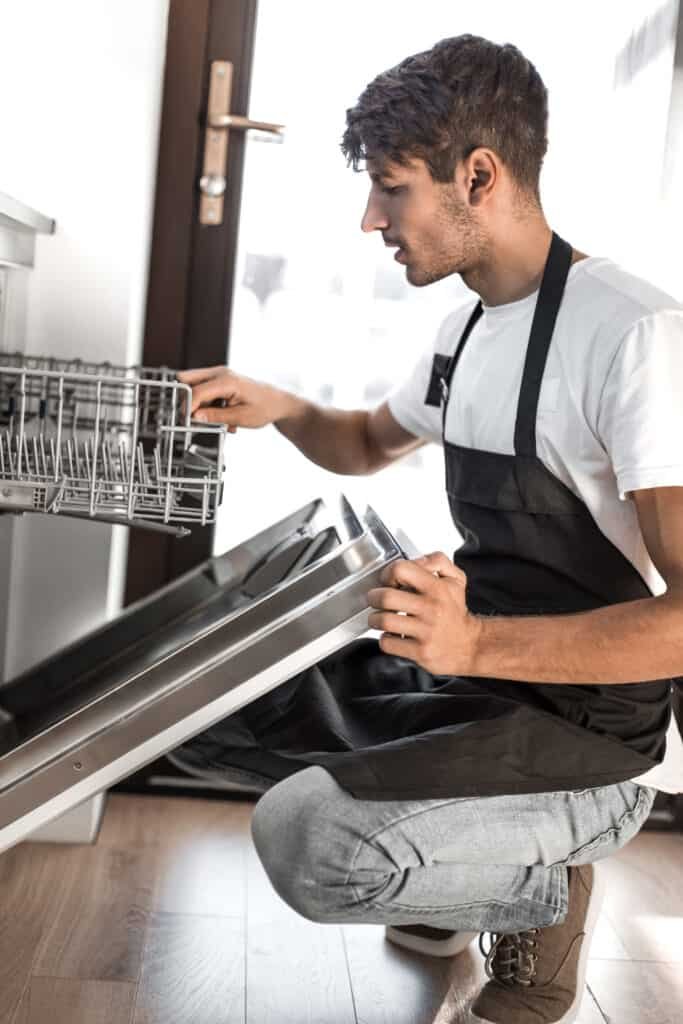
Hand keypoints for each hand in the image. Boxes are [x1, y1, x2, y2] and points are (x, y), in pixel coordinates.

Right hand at [177, 366, 289, 432]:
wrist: (278, 402)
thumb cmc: (265, 407)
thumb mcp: (241, 417)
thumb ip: (216, 417)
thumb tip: (195, 417)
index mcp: (227, 380)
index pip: (196, 392)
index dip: (188, 408)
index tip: (186, 421)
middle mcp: (220, 373)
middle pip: (187, 379)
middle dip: (185, 400)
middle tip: (191, 417)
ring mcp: (219, 375)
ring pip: (194, 386)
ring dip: (199, 404)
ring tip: (215, 419)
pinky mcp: (220, 380)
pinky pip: (203, 390)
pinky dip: (206, 404)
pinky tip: (221, 415)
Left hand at [367, 552, 480, 675]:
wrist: (470, 644)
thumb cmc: (455, 611)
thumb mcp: (455, 579)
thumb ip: (437, 561)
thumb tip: (417, 560)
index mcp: (437, 588)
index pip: (401, 570)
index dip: (388, 573)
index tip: (389, 581)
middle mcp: (431, 609)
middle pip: (386, 597)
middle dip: (373, 597)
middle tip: (375, 599)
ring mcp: (425, 632)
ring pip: (384, 621)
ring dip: (375, 619)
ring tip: (380, 618)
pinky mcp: (420, 652)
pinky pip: (388, 644)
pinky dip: (385, 639)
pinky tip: (392, 635)